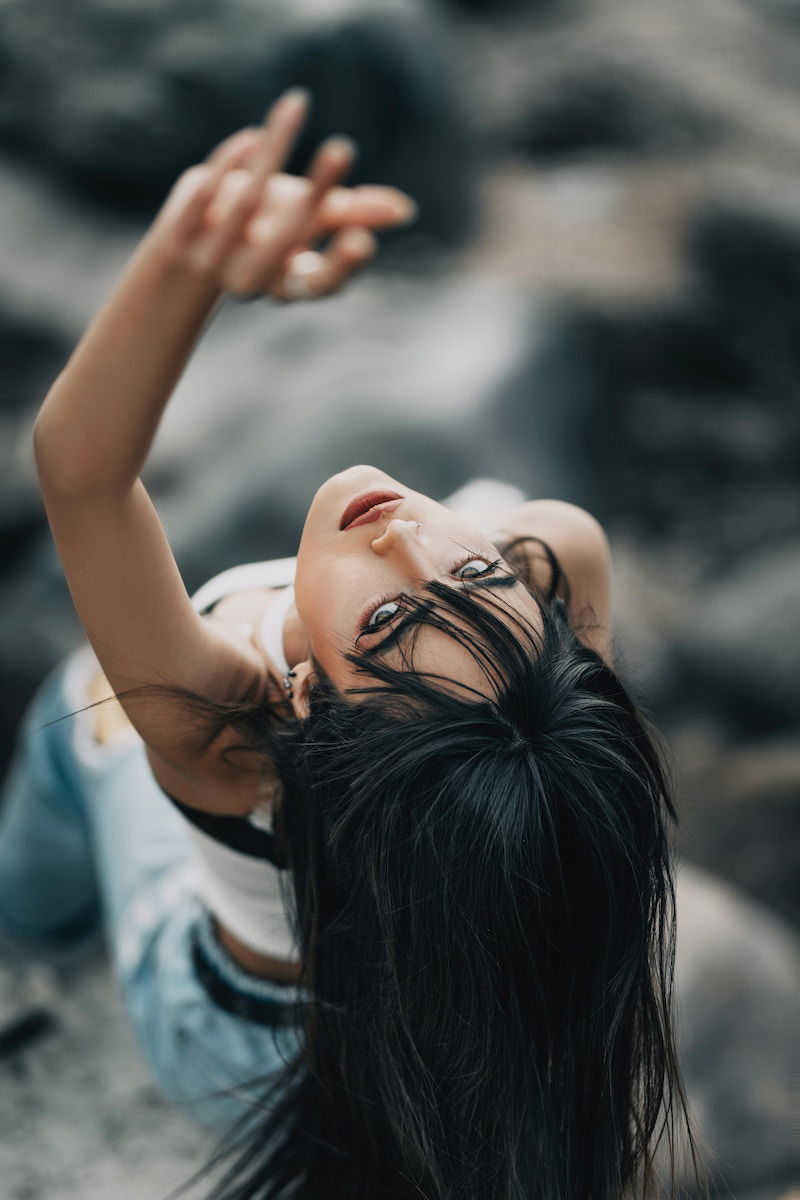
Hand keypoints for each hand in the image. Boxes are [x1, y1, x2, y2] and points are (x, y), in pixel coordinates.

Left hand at [147, 89, 416, 301]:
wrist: (186, 249)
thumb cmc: (259, 235)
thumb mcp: (306, 223)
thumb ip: (352, 215)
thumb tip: (404, 209)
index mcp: (288, 285)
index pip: (321, 283)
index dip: (342, 264)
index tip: (362, 237)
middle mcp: (252, 279)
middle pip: (289, 239)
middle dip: (318, 194)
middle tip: (343, 148)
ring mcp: (214, 258)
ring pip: (247, 203)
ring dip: (275, 150)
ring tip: (296, 106)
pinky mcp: (181, 231)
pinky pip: (207, 194)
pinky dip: (231, 160)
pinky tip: (252, 135)